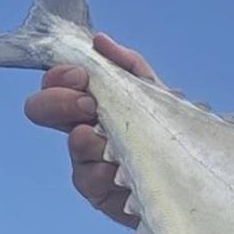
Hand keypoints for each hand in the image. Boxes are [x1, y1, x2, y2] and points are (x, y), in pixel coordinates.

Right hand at [23, 33, 157, 226]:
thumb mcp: (155, 95)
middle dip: (61, 102)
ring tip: (112, 141)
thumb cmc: (169, 135)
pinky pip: (89, 179)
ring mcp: (87, 162)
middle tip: (89, 105)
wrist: (191, 180)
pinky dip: (104, 172)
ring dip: (91, 139)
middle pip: (43, 109)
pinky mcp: (97, 192)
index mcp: (89, 102)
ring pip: (73, 145)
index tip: (82, 76)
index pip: (55, 81)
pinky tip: (122, 172)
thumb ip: (130, 67)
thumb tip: (100, 41)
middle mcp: (81, 129)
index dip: (60, 75)